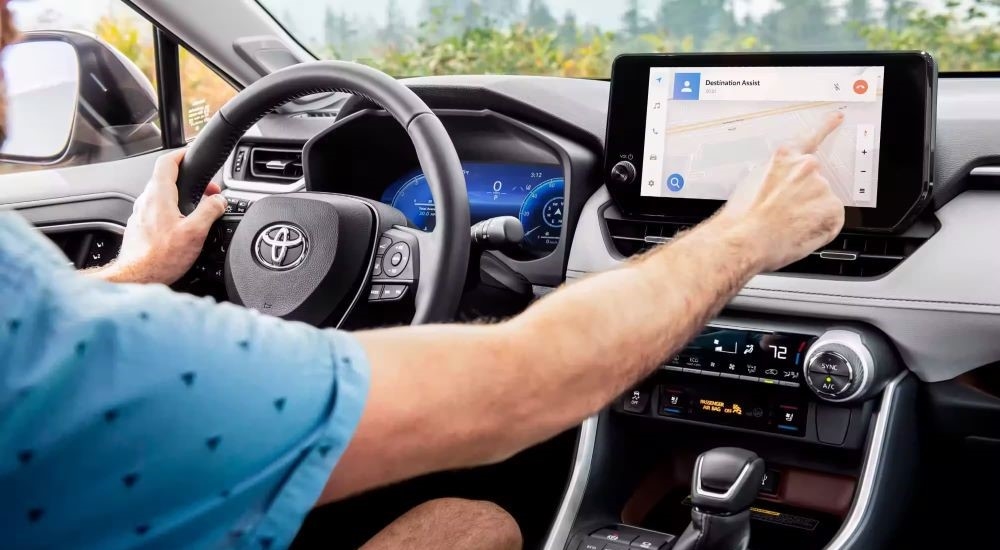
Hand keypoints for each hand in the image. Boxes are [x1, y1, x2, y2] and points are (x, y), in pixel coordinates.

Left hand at [92, 149, 227, 284]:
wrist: (137, 278)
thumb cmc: (161, 258)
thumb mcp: (195, 233)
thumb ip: (210, 211)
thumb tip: (220, 200)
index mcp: (158, 195)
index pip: (167, 162)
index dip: (181, 154)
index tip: (192, 154)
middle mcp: (146, 201)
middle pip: (166, 179)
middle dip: (189, 180)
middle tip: (209, 191)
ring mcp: (141, 214)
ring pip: (162, 196)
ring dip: (181, 196)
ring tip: (198, 209)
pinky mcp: (140, 227)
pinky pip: (157, 211)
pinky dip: (172, 211)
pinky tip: (183, 225)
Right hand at [720, 111, 845, 271]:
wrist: (744, 239)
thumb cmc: (741, 218)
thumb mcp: (751, 184)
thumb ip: (773, 176)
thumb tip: (781, 186)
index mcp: (785, 157)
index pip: (811, 137)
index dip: (826, 126)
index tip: (838, 117)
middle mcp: (806, 167)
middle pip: (814, 182)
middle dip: (803, 198)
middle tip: (783, 215)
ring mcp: (821, 187)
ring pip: (822, 203)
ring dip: (809, 215)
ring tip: (786, 226)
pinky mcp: (832, 208)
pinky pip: (831, 221)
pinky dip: (819, 229)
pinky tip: (800, 232)